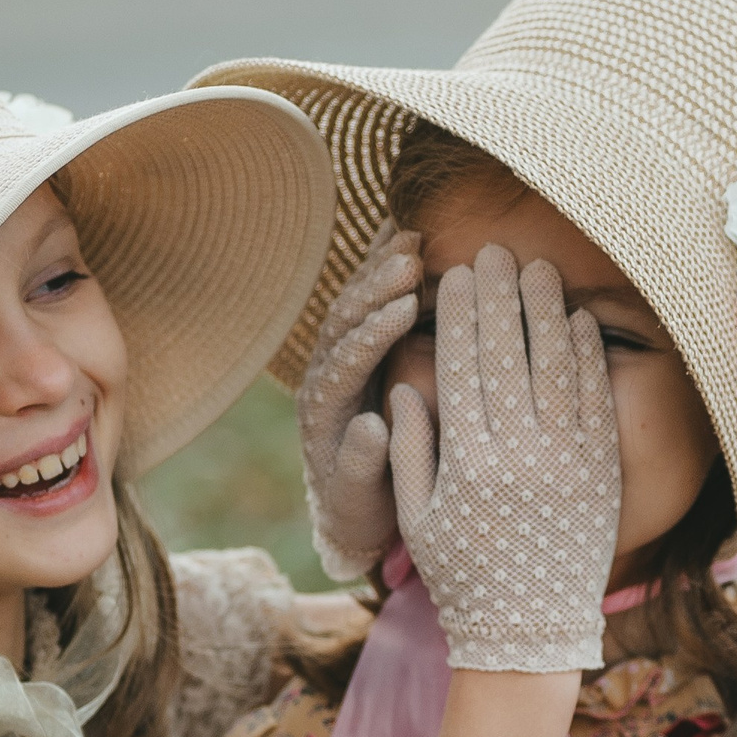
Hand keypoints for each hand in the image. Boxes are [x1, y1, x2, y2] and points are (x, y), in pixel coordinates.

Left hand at [298, 220, 420, 579]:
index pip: (343, 363)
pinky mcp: (352, 346)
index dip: (373, 333)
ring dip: (377, 268)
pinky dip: (380, 265)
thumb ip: (361, 463)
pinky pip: (365, 298)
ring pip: (351, 302)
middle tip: (411, 257)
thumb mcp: (359, 499)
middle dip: (374, 287)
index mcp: (322, 413)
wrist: (349, 505)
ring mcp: (335, 356)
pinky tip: (407, 230)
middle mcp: (322, 376)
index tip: (406, 309)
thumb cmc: (362, 506)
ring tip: (414, 237)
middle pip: (342, 322)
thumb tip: (371, 427)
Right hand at [387, 244, 618, 672]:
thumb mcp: (418, 518)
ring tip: (537, 270)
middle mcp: (517, 456)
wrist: (529, 629)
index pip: (459, 368)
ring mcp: (566, 462)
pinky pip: (595, 400)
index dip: (456, 315)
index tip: (451, 275)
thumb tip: (399, 386)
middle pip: (505, 355)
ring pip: (555, 367)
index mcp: (466, 463)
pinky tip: (576, 321)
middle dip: (497, 296)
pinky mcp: (601, 472)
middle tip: (492, 253)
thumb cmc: (463, 573)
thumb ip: (409, 451)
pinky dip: (586, 356)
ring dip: (545, 311)